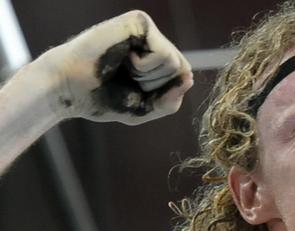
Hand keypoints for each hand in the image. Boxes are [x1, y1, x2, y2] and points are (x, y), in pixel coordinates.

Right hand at [40, 10, 192, 124]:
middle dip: (155, 86)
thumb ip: (171, 101)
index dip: (162, 94)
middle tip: (127, 79)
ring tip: (124, 68)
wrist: (70, 88)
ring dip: (148, 76)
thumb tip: (189, 78)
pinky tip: (124, 58)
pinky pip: (164, 54)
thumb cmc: (104, 99)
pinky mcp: (140, 21)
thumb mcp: (145, 109)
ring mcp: (148, 30)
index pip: (184, 79)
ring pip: (176, 64)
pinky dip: (144, 66)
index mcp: (157, 60)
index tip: (134, 90)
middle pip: (182, 71)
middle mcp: (154, 41)